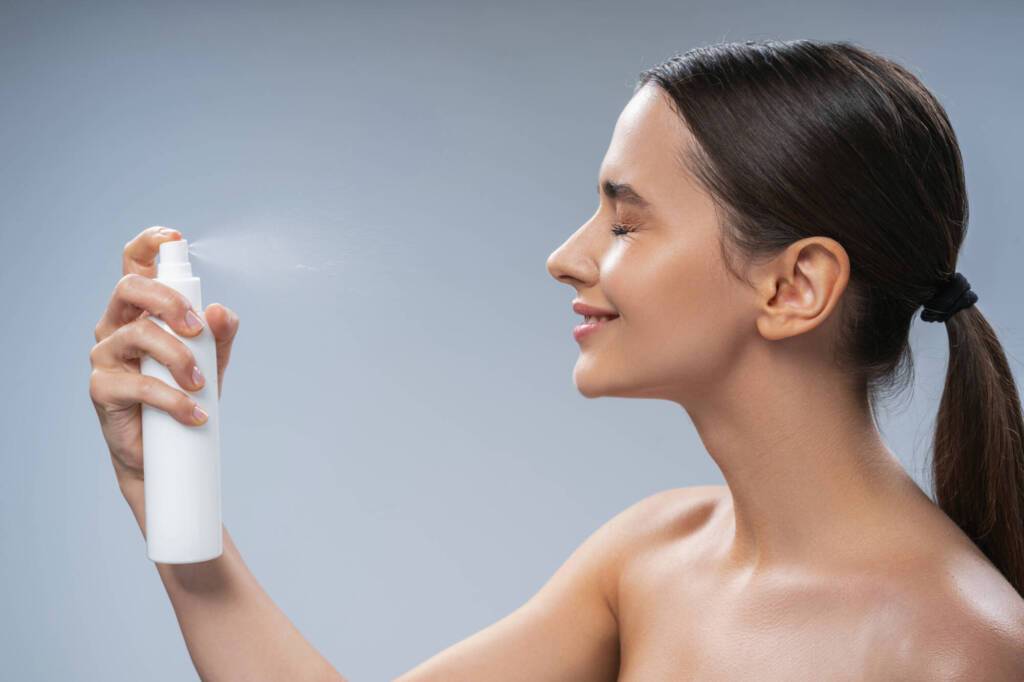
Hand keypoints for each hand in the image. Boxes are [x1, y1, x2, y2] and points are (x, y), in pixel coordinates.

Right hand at [89, 226, 239, 488]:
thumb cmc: (185, 394)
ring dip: (179, 357)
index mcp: (141, 310)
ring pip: (139, 334)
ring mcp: (106, 355)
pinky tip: (195, 412)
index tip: (175, 239)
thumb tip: (220, 311)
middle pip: (130, 288)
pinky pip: (138, 383)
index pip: (135, 265)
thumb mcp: (212, 361)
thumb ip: (221, 335)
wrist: (164, 451)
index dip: (149, 244)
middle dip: (169, 300)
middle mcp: (117, 325)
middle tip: (197, 329)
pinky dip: (173, 399)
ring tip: (201, 384)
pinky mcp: (102, 388)